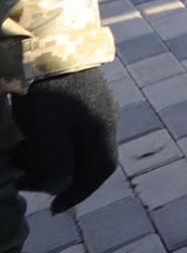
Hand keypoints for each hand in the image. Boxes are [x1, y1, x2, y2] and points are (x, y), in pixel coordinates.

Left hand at [12, 68, 118, 210]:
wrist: (48, 44)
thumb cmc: (48, 91)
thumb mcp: (46, 132)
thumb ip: (54, 164)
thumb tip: (59, 188)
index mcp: (101, 130)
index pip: (99, 171)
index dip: (78, 193)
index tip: (54, 208)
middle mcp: (105, 118)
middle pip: (84, 159)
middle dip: (54, 176)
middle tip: (21, 180)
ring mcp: (95, 103)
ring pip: (74, 143)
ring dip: (47, 158)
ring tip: (15, 158)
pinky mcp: (82, 92)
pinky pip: (68, 127)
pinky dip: (48, 141)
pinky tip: (27, 137)